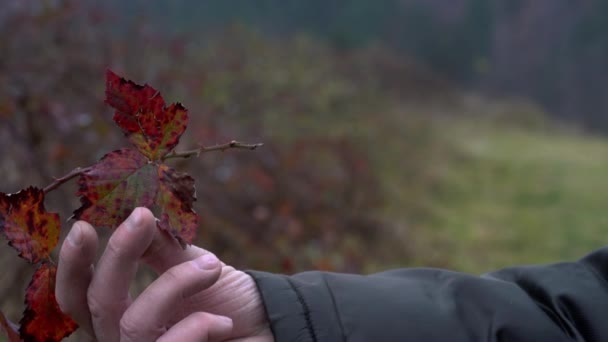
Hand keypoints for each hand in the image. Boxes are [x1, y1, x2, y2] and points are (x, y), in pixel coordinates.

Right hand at [55, 207, 273, 341]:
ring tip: (213, 267)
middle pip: (97, 304)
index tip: (85, 226)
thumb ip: (162, 248)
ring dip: (175, 283)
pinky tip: (224, 322)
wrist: (271, 326)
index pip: (80, 295)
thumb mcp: (195, 264)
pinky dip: (199, 325)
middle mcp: (125, 339)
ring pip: (134, 324)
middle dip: (118, 255)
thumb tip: (136, 214)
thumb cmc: (229, 298)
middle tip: (143, 218)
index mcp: (123, 313)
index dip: (73, 265)